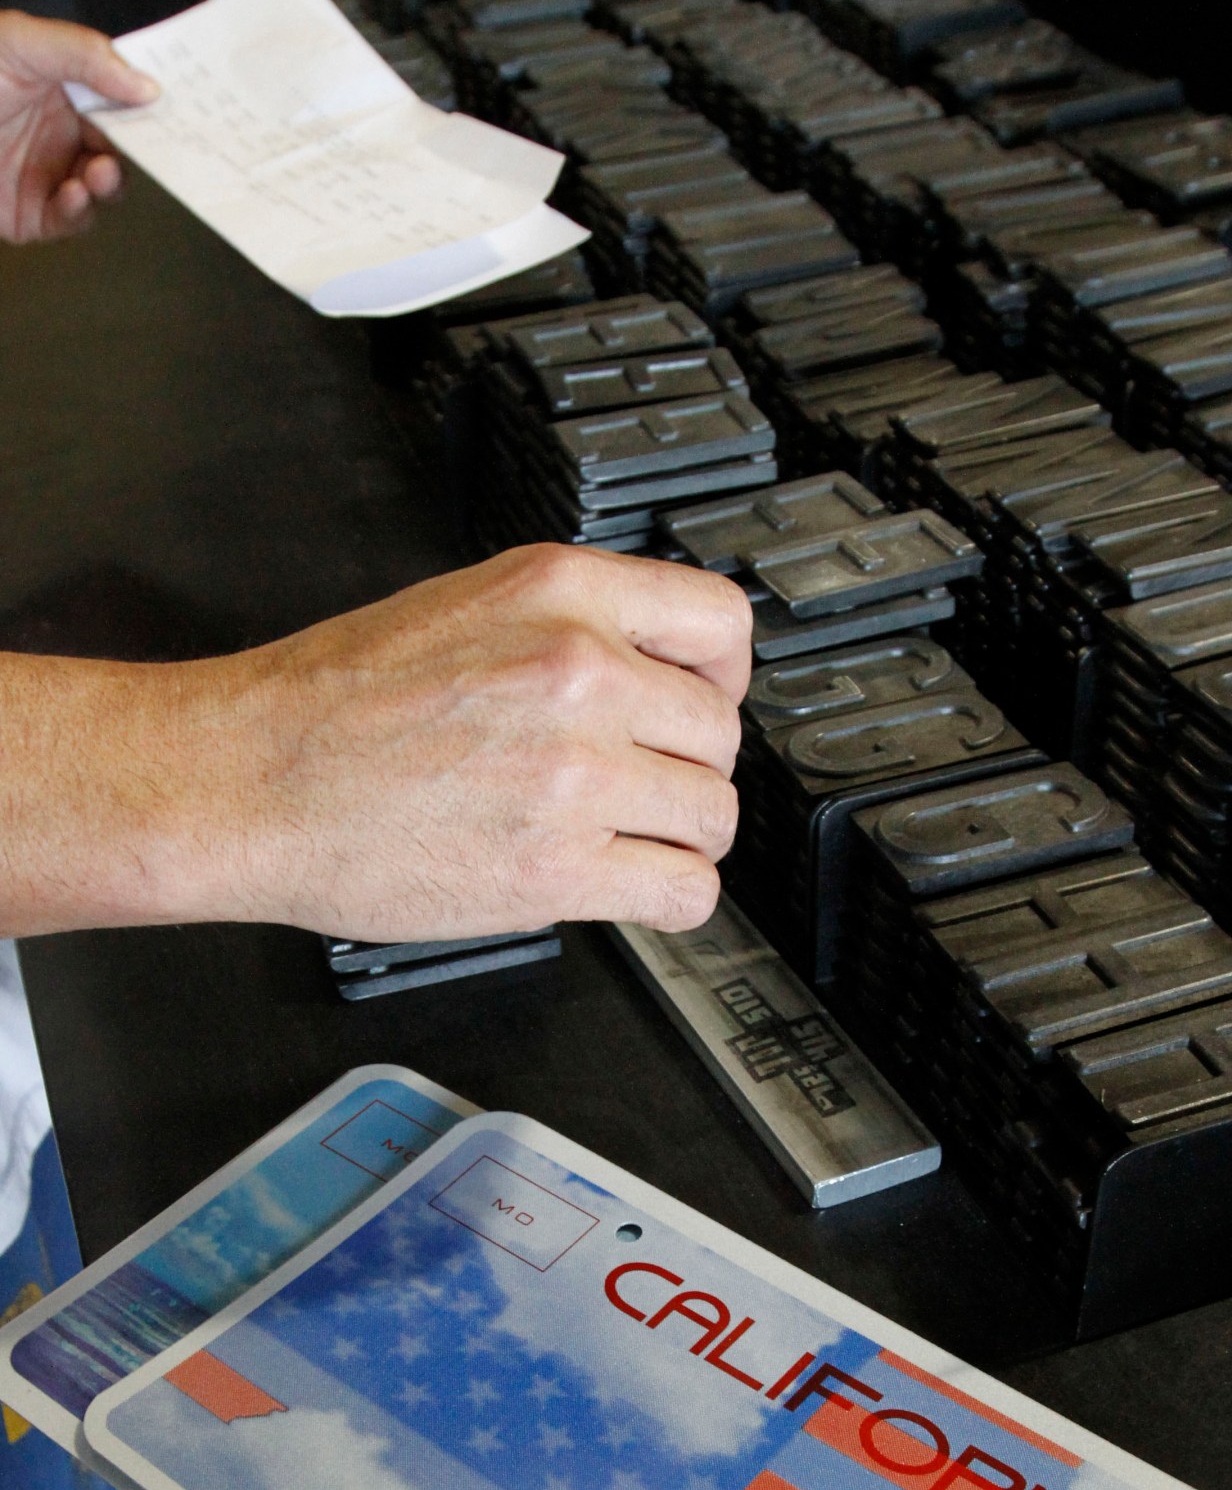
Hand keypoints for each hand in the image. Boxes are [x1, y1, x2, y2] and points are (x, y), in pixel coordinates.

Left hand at [0, 9, 156, 242]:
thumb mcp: (21, 42)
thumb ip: (85, 54)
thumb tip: (143, 81)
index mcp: (62, 86)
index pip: (118, 96)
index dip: (146, 103)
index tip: (171, 108)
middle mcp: (59, 130)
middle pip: (120, 147)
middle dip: (137, 152)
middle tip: (146, 148)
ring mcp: (47, 172)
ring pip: (102, 189)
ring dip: (109, 183)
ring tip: (100, 173)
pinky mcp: (32, 214)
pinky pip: (71, 219)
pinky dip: (79, 210)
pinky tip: (74, 193)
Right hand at [0, 545, 753, 939]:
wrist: (251, 778)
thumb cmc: (331, 704)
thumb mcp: (465, 606)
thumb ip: (568, 628)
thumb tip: (650, 675)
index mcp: (560, 592)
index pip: (719, 622)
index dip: (722, 677)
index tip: (702, 703)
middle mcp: (582, 671)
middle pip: (721, 734)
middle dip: (688, 767)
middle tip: (641, 787)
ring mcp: (578, 772)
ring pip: (713, 816)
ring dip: (682, 837)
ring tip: (628, 839)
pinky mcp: (561, 866)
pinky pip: (685, 892)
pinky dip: (671, 897)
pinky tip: (630, 886)